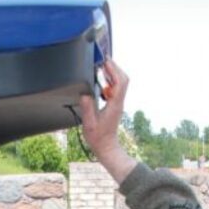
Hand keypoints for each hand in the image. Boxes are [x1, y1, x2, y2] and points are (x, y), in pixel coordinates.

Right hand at [78, 59, 135, 183]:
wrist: (107, 148)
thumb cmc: (99, 139)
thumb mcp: (89, 124)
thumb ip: (87, 108)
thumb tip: (85, 94)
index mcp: (114, 105)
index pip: (119, 82)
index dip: (113, 69)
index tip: (105, 61)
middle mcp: (118, 102)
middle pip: (123, 79)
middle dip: (114, 67)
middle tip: (103, 61)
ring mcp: (118, 103)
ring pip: (120, 83)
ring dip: (112, 73)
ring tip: (101, 68)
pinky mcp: (115, 105)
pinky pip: (116, 88)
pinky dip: (110, 80)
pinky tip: (101, 80)